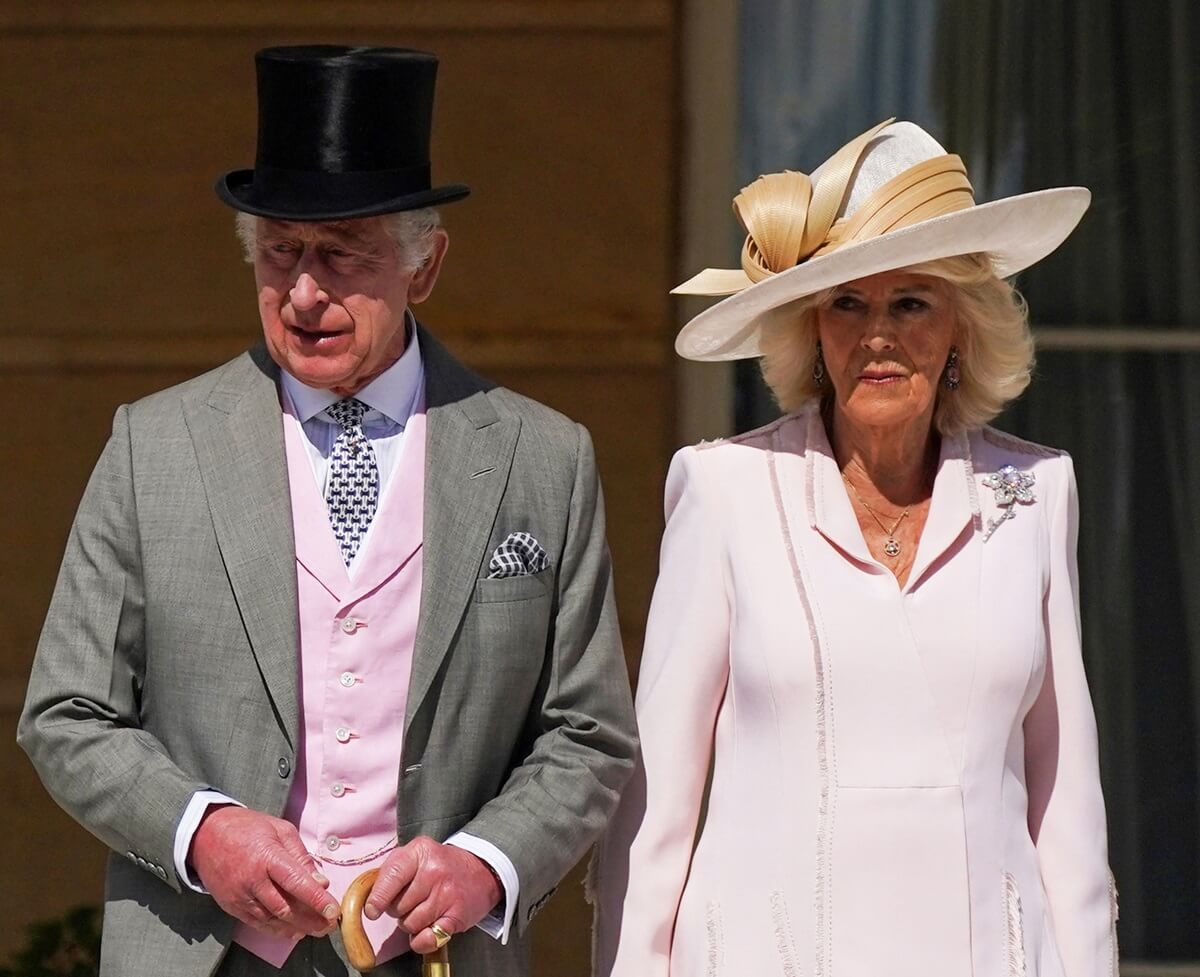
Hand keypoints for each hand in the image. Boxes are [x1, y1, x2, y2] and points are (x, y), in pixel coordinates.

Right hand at [190, 806, 340, 939]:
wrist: (206, 835)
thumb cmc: (249, 828)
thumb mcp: (280, 830)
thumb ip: (301, 856)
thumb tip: (320, 881)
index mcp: (268, 856)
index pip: (297, 882)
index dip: (317, 899)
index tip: (334, 911)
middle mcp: (253, 880)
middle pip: (286, 907)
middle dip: (311, 919)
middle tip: (329, 925)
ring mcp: (240, 895)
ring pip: (272, 919)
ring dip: (296, 927)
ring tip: (316, 930)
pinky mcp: (231, 905)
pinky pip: (257, 923)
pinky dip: (277, 930)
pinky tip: (293, 931)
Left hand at [364, 837, 502, 953]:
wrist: (482, 869)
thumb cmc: (442, 864)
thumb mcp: (417, 854)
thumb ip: (391, 870)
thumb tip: (367, 898)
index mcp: (420, 852)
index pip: (391, 877)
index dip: (378, 898)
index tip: (372, 910)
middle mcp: (434, 871)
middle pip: (398, 906)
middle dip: (398, 909)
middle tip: (412, 901)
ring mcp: (447, 894)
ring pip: (410, 924)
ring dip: (411, 924)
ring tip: (423, 910)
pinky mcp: (457, 916)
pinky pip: (427, 938)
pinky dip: (422, 939)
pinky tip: (428, 928)